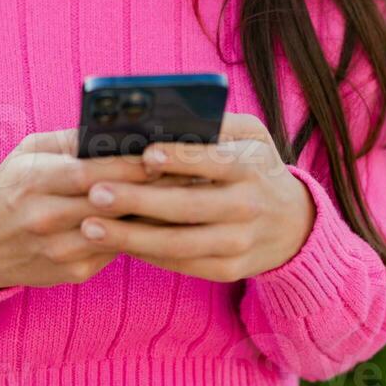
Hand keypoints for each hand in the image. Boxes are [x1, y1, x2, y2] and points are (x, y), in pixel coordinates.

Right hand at [0, 127, 199, 291]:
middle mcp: (45, 217)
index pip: (90, 172)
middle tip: (190, 172)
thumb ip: (68, 141)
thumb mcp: (26, 154)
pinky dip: (140, 234)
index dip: (129, 164)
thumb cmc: (9, 189)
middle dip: (151, 187)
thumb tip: (117, 128)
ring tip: (187, 195)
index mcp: (34, 181)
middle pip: (111, 202)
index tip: (163, 152)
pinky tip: (164, 219)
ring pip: (120, 230)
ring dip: (154, 214)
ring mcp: (60, 250)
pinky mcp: (74, 272)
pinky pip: (116, 250)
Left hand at [75, 112, 315, 281]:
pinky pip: (181, 264)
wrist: (294, 225)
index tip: (144, 155)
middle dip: (138, 201)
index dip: (179, 159)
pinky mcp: (228, 269)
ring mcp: (239, 243)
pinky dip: (146, 254)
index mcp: (251, 167)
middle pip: (187, 206)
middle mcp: (248, 207)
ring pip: (179, 244)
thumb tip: (167, 115)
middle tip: (95, 193)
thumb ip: (217, 123)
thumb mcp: (252, 137)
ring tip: (91, 226)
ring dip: (131, 236)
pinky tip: (115, 242)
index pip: (213, 161)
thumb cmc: (256, 168)